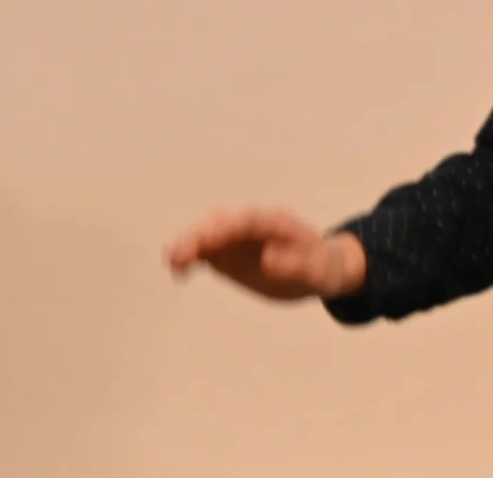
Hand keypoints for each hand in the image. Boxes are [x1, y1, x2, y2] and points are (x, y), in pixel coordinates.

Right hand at [163, 206, 365, 300]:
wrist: (320, 269)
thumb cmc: (319, 268)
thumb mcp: (316, 272)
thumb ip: (295, 265)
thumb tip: (268, 260)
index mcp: (277, 224)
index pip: (247, 221)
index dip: (223, 229)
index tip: (204, 242)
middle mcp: (254, 225)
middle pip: (222, 221)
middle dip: (199, 236)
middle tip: (179, 258)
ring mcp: (239, 236)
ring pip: (209, 231)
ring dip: (189, 243)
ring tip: (173, 263)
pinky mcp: (230, 251)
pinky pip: (207, 248)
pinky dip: (191, 254)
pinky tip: (178, 268)